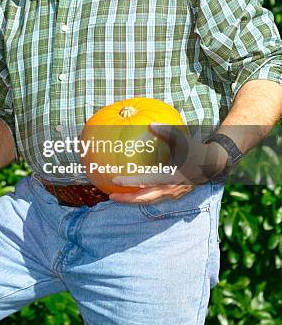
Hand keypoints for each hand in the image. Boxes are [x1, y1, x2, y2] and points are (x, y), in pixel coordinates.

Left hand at [108, 122, 223, 203]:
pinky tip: (130, 193)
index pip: (147, 181)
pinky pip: (153, 198)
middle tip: (110, 195)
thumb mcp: (182, 140)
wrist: (213, 165)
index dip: (131, 181)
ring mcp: (172, 194)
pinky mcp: (172, 194)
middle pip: (145, 198)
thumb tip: (150, 124)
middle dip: (128, 199)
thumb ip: (166, 132)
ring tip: (116, 196)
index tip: (115, 179)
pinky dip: (141, 197)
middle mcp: (171, 189)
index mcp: (172, 177)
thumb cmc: (195, 150)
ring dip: (132, 200)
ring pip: (149, 201)